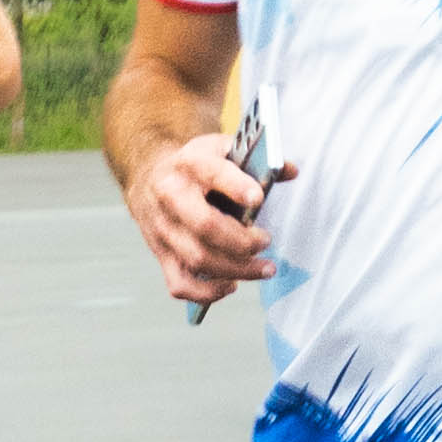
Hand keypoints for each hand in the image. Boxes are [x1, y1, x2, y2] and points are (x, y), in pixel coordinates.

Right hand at [129, 131, 290, 304]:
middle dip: (242, 240)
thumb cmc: (193, 166)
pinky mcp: (161, 255)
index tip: (258, 199)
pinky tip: (231, 284)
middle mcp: (171, 197)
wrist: (150, 178)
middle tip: (266, 241)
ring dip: (237, 269)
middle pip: (205, 225)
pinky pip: (180, 284)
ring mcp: (163, 229)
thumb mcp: (220, 149)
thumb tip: (290, 170)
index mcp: (189, 164)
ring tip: (265, 268)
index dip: (236, 186)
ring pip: (197, 258)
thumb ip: (256, 158)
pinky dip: (208, 292)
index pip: (212, 173)